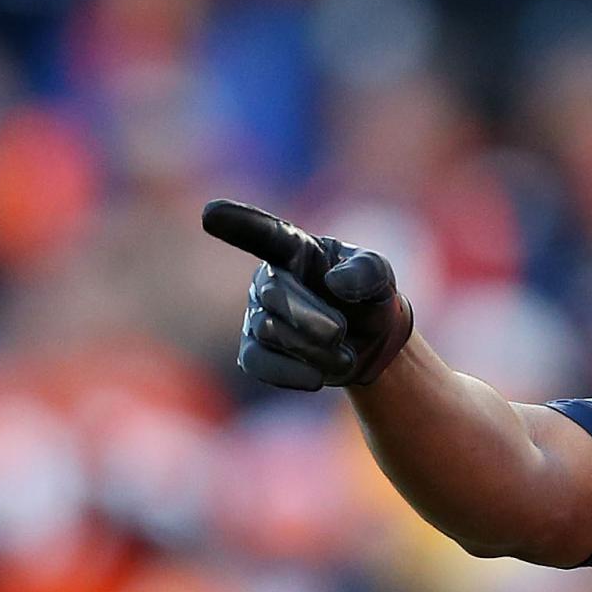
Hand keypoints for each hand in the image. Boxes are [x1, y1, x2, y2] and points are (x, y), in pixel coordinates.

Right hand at [205, 199, 414, 391]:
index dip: (240, 223)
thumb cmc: (367, 297)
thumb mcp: (381, 277)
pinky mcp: (254, 351)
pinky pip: (257, 362)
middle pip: (276, 296)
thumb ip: (367, 272)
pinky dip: (290, 372)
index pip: (266, 234)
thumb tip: (334, 284)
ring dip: (315, 349)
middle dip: (314, 318)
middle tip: (341, 331)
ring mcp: (256, 315)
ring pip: (270, 332)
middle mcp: (268, 278)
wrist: (369, 343)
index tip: (210, 213)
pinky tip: (316, 378)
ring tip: (344, 354)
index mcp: (295, 249)